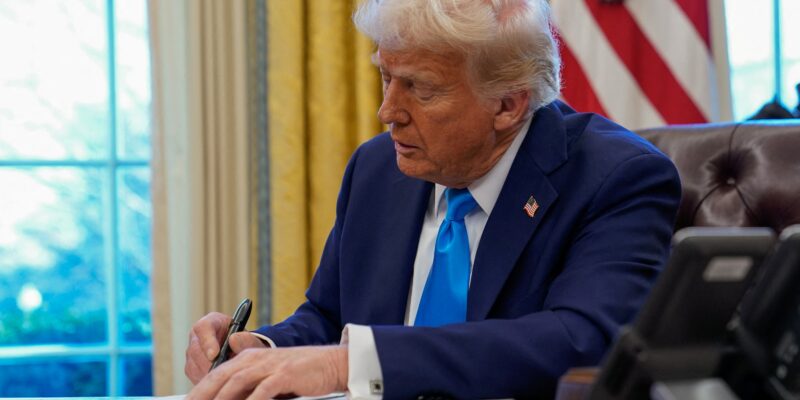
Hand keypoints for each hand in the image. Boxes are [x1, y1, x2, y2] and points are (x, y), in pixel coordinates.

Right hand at [185, 312, 266, 383]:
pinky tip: (220, 383)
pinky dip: (207, 382)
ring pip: (193, 366)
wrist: (243, 356)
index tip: (214, 355)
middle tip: (224, 373)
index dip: (207, 341)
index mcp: (212, 322)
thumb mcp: (251, 341)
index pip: (203, 328)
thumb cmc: (246, 345)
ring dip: (208, 374)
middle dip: (209, 364)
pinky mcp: (191, 368)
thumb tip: (233, 339)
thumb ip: (246, 340)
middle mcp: (198, 336)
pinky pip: (194, 377)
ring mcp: (192, 353)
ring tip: (225, 378)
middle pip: (196, 350)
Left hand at [186, 345, 348, 399]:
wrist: (330, 364)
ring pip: (237, 381)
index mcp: (249, 358)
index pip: (218, 374)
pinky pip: (263, 389)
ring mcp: (270, 365)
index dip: (200, 390)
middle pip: (221, 376)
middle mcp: (256, 358)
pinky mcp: (285, 373)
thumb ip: (251, 386)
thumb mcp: (270, 379)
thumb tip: (232, 397)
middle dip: (202, 395)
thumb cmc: (301, 375)